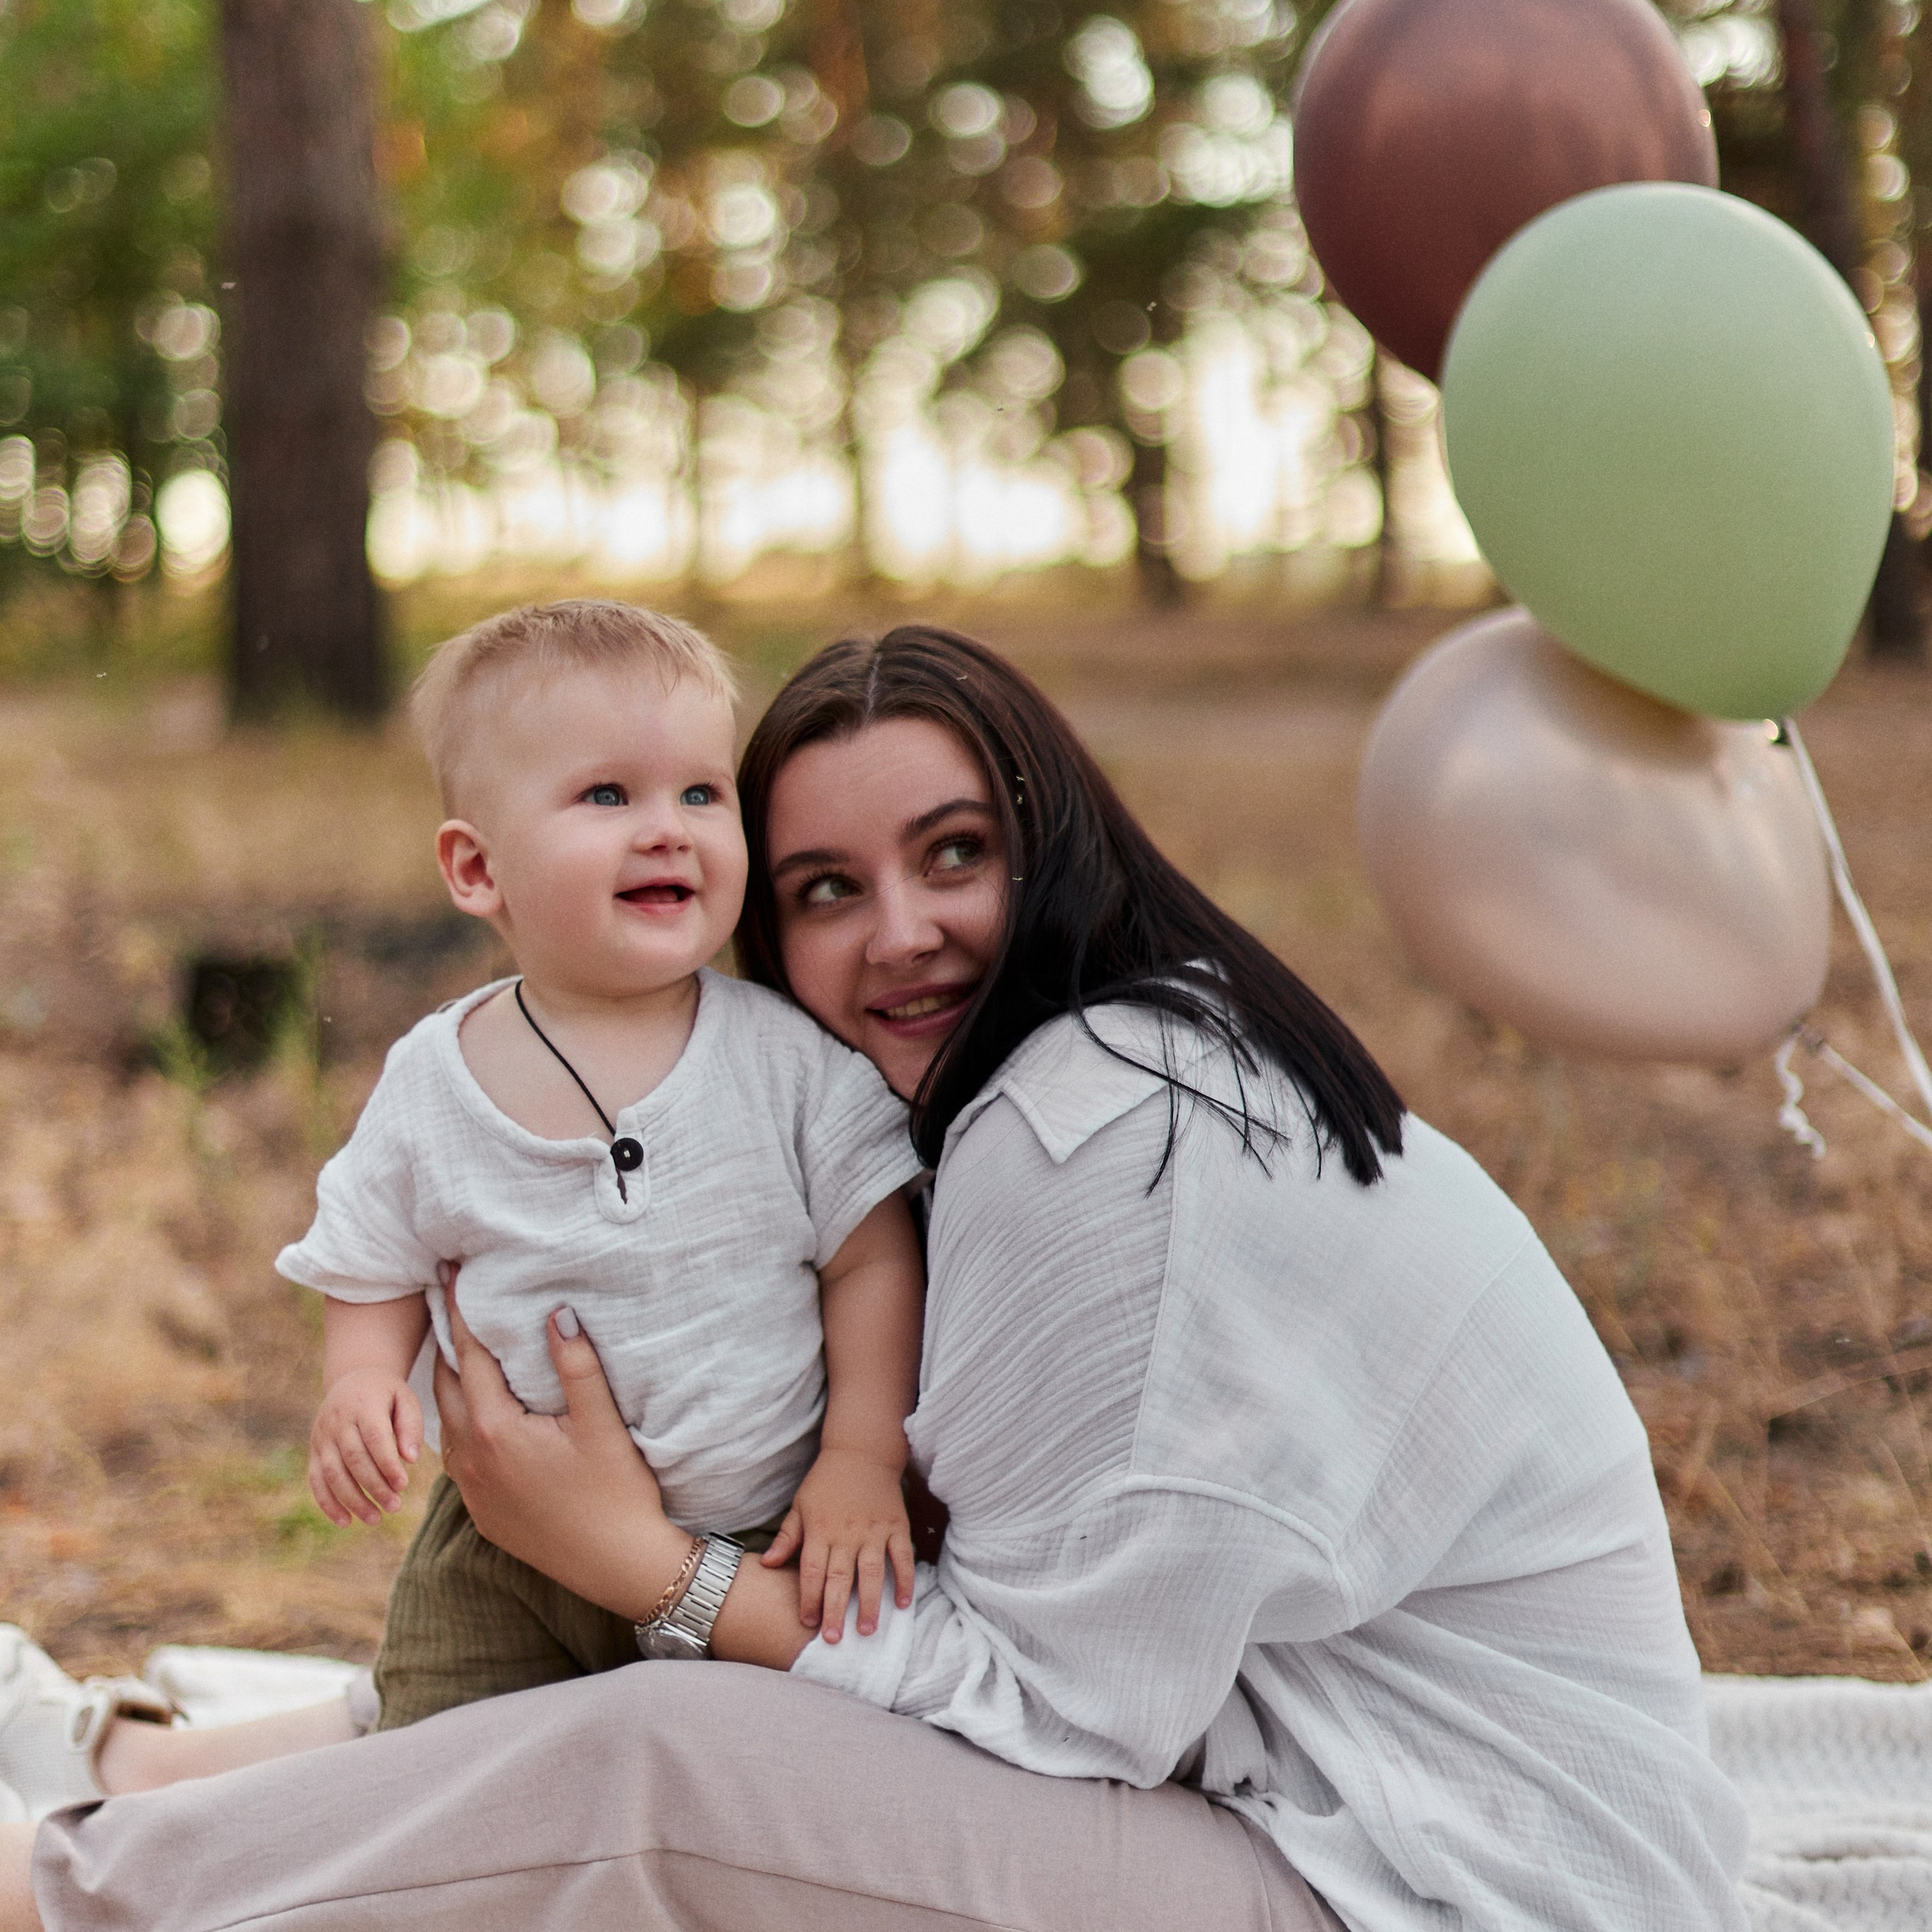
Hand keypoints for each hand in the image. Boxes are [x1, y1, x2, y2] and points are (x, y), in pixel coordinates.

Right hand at [309, 1368, 421, 1526]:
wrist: (352, 1381)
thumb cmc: (386, 1395)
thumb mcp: (405, 1399)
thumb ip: (411, 1425)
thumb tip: (410, 1459)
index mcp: (363, 1404)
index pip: (374, 1437)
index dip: (387, 1463)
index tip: (403, 1485)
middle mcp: (338, 1421)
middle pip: (354, 1458)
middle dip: (374, 1486)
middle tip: (395, 1507)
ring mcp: (322, 1437)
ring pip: (333, 1473)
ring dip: (353, 1500)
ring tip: (375, 1519)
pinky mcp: (314, 1451)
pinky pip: (316, 1480)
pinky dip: (328, 1503)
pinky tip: (345, 1521)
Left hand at [433, 1288, 683, 1619]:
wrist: (617, 1566)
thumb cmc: (617, 1492)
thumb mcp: (601, 1424)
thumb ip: (576, 1366)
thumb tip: (556, 1312)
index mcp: (496, 1431)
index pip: (469, 1354)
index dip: (460, 1310)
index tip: (450, 1272)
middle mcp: (472, 1460)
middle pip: (447, 1385)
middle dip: (447, 1341)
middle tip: (447, 1300)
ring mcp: (473, 1490)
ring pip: (448, 1422)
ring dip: (452, 1383)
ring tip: (460, 1349)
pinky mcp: (482, 1512)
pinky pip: (459, 1455)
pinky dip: (462, 1422)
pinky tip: (479, 1412)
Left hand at [762, 1447, 914, 1639]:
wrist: (861, 1452)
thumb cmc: (825, 1481)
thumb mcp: (800, 1505)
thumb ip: (787, 1537)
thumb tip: (767, 1564)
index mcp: (820, 1530)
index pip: (812, 1572)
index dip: (809, 1599)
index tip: (806, 1623)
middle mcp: (847, 1534)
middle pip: (839, 1578)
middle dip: (834, 1611)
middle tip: (833, 1639)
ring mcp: (874, 1531)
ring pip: (872, 1573)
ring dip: (869, 1603)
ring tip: (866, 1630)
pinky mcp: (896, 1526)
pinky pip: (902, 1557)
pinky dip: (905, 1580)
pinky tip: (904, 1603)